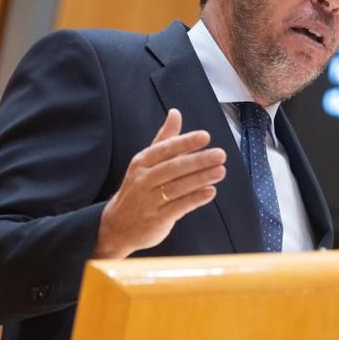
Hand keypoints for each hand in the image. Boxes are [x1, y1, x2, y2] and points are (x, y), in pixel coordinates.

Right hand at [93, 109, 225, 258]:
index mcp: (142, 162)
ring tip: (221, 171)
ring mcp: (149, 201)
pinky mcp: (157, 219)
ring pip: (178, 187)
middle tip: (220, 154)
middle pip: (173, 168)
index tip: (205, 136)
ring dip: (201, 178)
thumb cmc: (138, 188)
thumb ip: (164, 139)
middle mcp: (143, 180)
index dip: (185, 142)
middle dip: (198, 160)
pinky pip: (178, 207)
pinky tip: (211, 192)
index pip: (165, 149)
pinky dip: (195, 199)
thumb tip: (176, 112)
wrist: (117, 226)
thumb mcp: (146, 162)